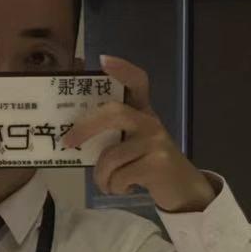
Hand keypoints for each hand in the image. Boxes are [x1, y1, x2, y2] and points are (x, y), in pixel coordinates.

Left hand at [61, 55, 216, 212]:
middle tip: (67, 142)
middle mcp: (150, 122)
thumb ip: (111, 136)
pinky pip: (118, 177)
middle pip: (113, 113)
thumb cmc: (148, 166)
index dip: (122, 70)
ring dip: (101, 177)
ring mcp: (155, 142)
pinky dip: (113, 188)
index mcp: (143, 113)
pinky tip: (125, 188)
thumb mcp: (133, 144)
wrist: (183, 190)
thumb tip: (71, 135)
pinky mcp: (158, 163)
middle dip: (85, 127)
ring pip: (110, 157)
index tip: (103, 60)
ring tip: (108, 183)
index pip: (137, 82)